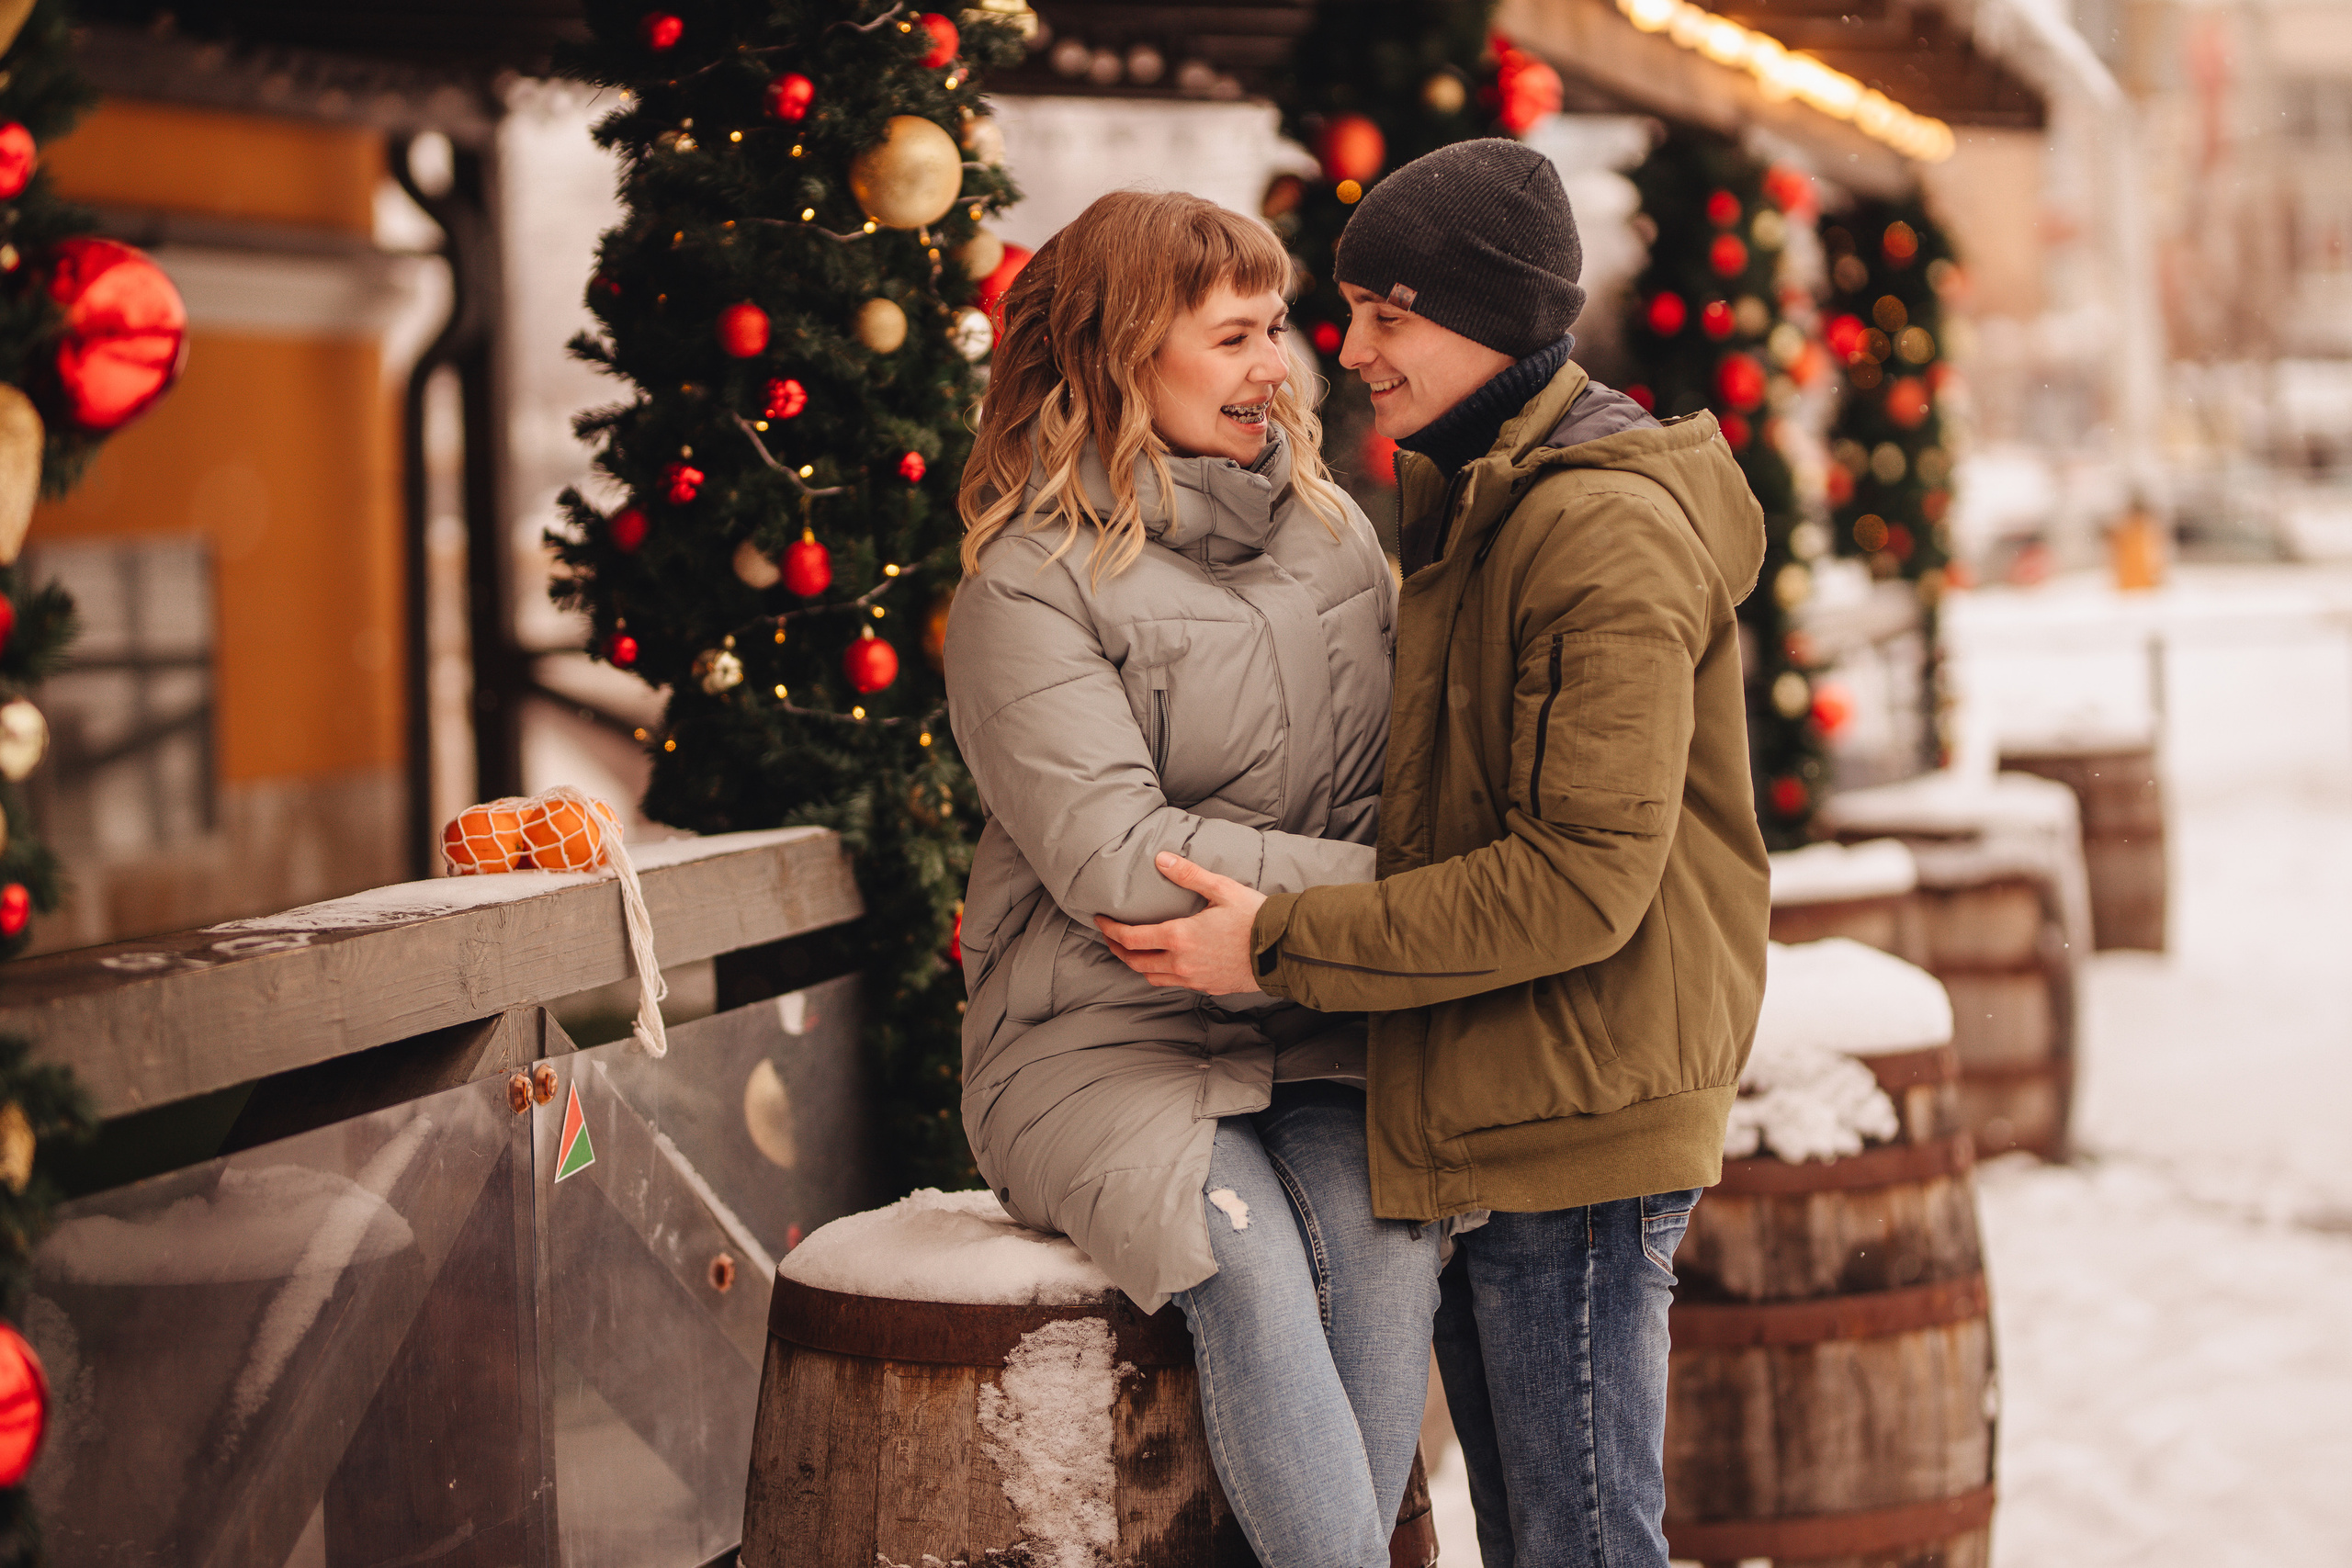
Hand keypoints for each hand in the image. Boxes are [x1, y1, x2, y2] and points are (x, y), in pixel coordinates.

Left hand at [1095, 852, 1267, 995]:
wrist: (1282, 951)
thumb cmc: (1254, 917)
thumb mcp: (1221, 889)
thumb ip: (1188, 874)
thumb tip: (1161, 858)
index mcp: (1179, 937)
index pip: (1131, 938)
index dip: (1111, 930)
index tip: (1100, 921)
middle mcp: (1181, 963)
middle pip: (1136, 962)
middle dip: (1117, 950)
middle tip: (1109, 938)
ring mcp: (1193, 978)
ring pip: (1152, 978)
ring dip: (1137, 965)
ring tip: (1132, 953)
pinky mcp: (1207, 987)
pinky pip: (1174, 984)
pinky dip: (1160, 974)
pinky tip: (1164, 964)